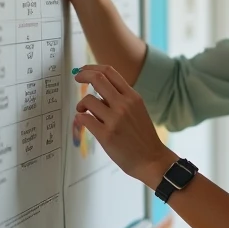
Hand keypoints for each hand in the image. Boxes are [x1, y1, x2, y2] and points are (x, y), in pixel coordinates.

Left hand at [72, 64, 174, 187]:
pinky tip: (83, 121)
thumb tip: (98, 90)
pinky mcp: (106, 135)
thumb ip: (121, 98)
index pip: (110, 72)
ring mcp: (115, 120)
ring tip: (82, 111)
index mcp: (132, 97)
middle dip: (83, 75)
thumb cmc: (143, 136)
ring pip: (88, 100)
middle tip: (76, 78)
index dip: (92, 68)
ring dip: (81, 104)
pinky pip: (85, 119)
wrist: (152, 159)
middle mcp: (124, 105)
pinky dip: (80, 118)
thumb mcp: (138, 110)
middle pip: (97, 79)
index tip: (84, 71)